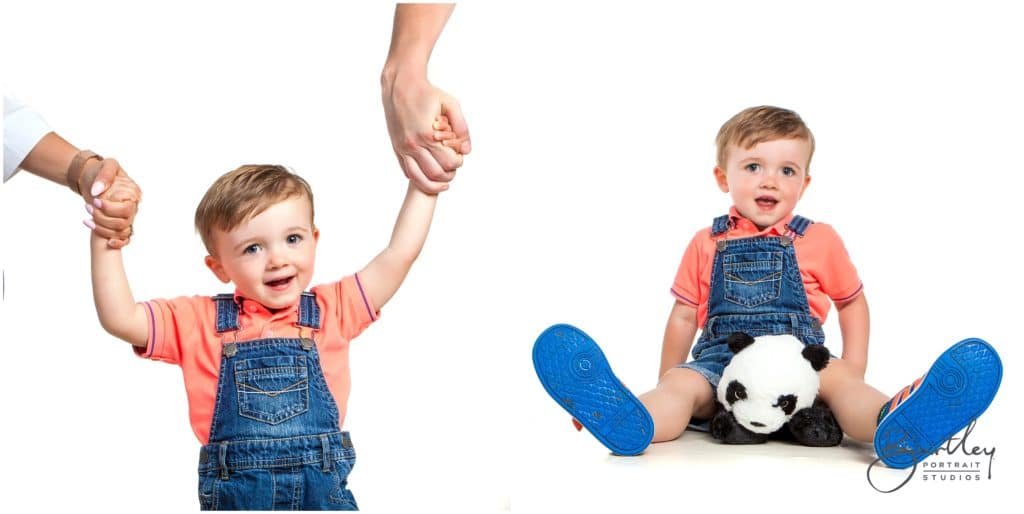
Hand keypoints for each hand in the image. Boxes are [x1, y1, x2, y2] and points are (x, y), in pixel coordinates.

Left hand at [81, 158, 139, 247]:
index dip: (110, 208)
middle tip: (89, 207)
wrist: (90, 177)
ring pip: (120, 231)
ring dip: (102, 227)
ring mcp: (127, 217)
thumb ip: (105, 176)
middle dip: (103, 218)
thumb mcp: (106, 165)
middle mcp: (133, 207)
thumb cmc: (100, 170)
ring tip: (88, 218)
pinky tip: (107, 242)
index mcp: (133, 194)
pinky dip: (118, 242)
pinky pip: (125, 239)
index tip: (95, 201)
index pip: (127, 209)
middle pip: (123, 222)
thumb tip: (98, 192)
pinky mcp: (120, 224)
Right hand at [382, 75, 470, 193]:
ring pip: (419, 179)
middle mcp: (413, 144)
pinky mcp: (397, 149)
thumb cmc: (427, 94)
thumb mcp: (451, 104)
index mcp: (427, 135)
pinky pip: (408, 172)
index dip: (458, 162)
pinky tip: (429, 175)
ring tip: (444, 182)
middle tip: (453, 167)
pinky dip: (420, 178)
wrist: (400, 86)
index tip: (459, 156)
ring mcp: (403, 148)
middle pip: (435, 174)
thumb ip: (462, 127)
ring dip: (434, 184)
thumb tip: (466, 150)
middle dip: (449, 174)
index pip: (448, 162)